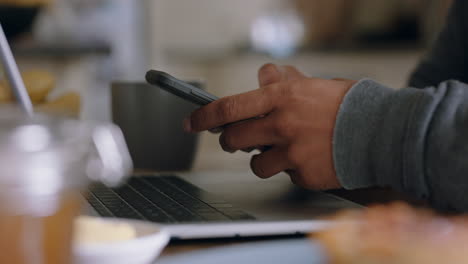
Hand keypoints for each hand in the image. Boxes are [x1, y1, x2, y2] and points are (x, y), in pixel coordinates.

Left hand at [184, 63, 355, 189]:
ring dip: (264, 158)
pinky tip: (309, 158)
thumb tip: (264, 74)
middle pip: (233, 140)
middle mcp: (281, 125)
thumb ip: (283, 81)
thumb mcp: (312, 85)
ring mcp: (292, 153)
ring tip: (284, 150)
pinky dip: (291, 169)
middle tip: (237, 140)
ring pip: (257, 164)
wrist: (380, 131)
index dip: (204, 117)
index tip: (192, 123)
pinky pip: (285, 176)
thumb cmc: (347, 106)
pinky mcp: (303, 175)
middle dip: (231, 142)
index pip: (228, 108)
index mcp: (280, 98)